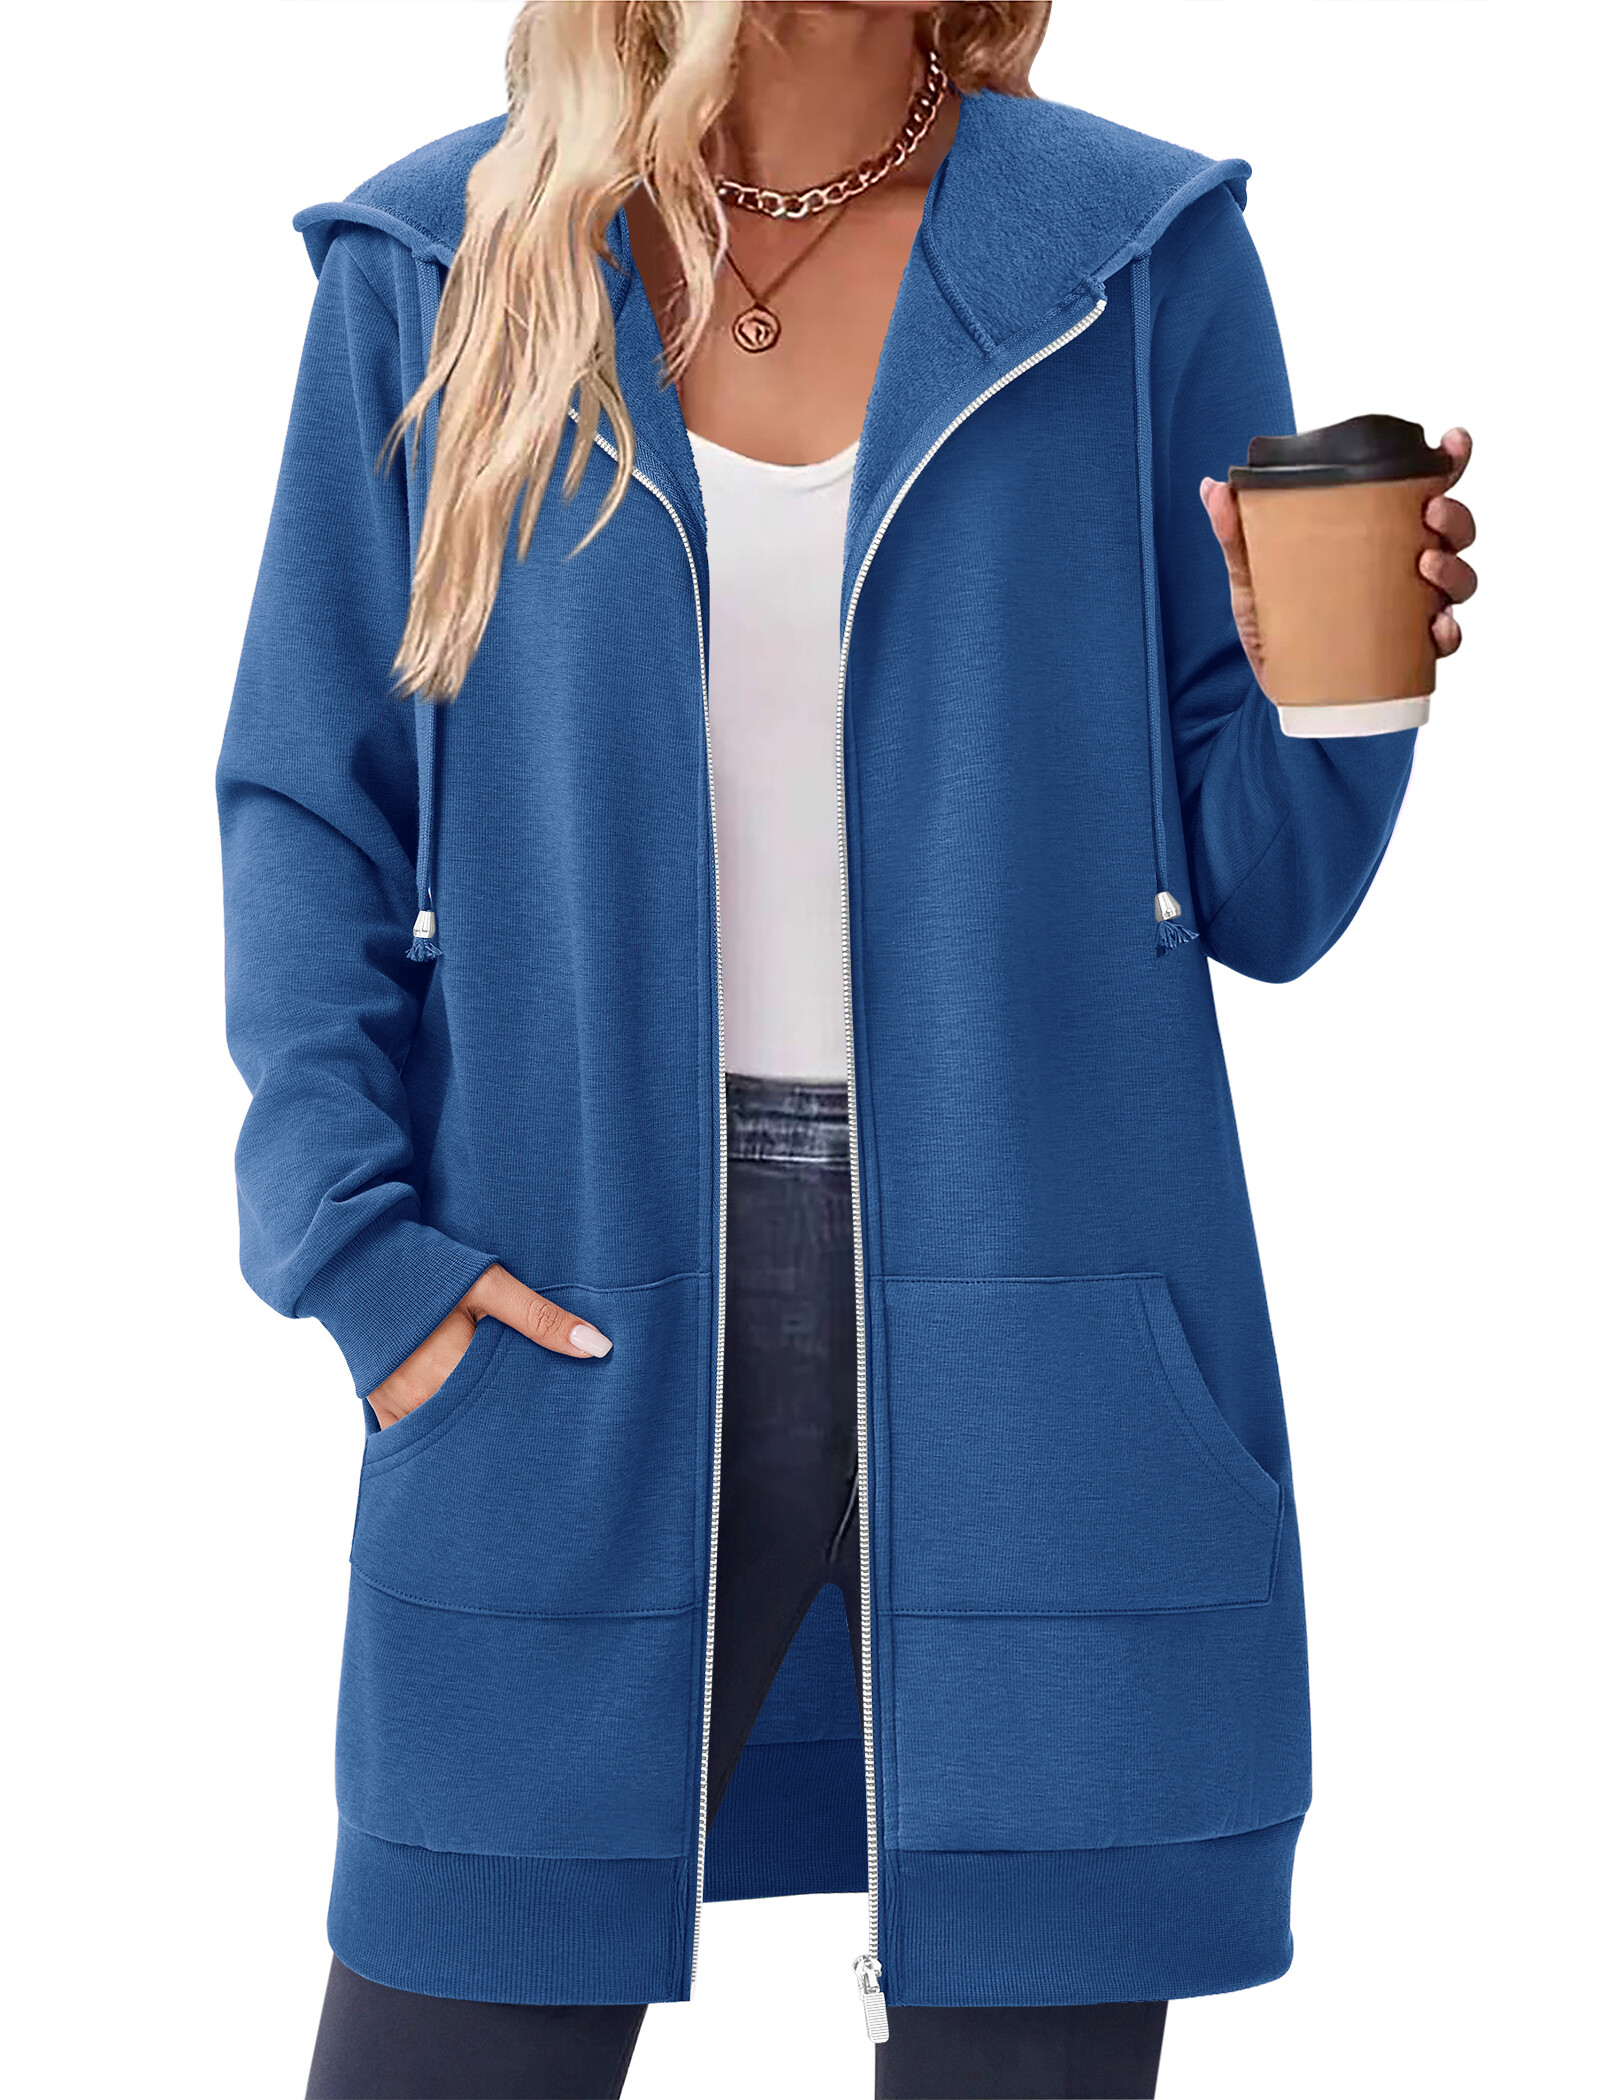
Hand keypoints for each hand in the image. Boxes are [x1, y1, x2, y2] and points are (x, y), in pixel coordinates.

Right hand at [367, 1264, 612, 1427]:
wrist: (352, 1255)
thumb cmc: (423, 1265)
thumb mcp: (487, 1283)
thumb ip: (540, 1318)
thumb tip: (598, 1348)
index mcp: (450, 1373)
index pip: (507, 1411)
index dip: (531, 1412)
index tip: (552, 1415)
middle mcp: (420, 1399)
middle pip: (477, 1427)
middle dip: (502, 1424)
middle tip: (532, 1424)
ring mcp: (395, 1406)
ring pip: (447, 1433)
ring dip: (470, 1426)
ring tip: (495, 1417)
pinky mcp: (378, 1405)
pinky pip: (414, 1433)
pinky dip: (439, 1427)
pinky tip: (460, 1418)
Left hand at [1197, 426, 1477, 681]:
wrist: (1272, 691)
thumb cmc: (1273, 624)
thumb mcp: (1252, 575)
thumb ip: (1237, 533)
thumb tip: (1212, 486)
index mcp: (1378, 534)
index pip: (1425, 488)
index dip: (1450, 461)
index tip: (1453, 442)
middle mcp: (1405, 566)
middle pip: (1454, 530)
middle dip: (1453, 515)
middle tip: (1430, 512)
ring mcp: (1413, 609)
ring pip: (1460, 580)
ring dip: (1454, 568)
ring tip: (1426, 564)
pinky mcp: (1409, 653)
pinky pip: (1445, 640)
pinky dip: (1449, 633)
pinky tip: (1438, 627)